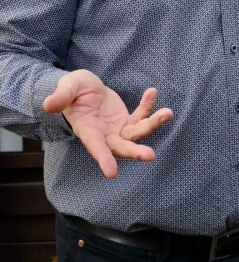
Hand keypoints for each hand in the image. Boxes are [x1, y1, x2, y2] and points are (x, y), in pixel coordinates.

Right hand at [43, 70, 172, 178]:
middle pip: (121, 147)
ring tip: (168, 113)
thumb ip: (61, 96)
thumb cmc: (73, 90)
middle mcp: (104, 135)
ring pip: (136, 133)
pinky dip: (147, 106)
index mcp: (87, 131)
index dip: (103, 159)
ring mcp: (117, 130)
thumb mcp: (67, 87)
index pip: (96, 147)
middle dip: (135, 151)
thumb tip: (48, 104)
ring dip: (152, 124)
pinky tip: (152, 92)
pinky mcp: (126, 121)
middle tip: (150, 155)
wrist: (83, 89)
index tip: (112, 174)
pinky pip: (140, 115)